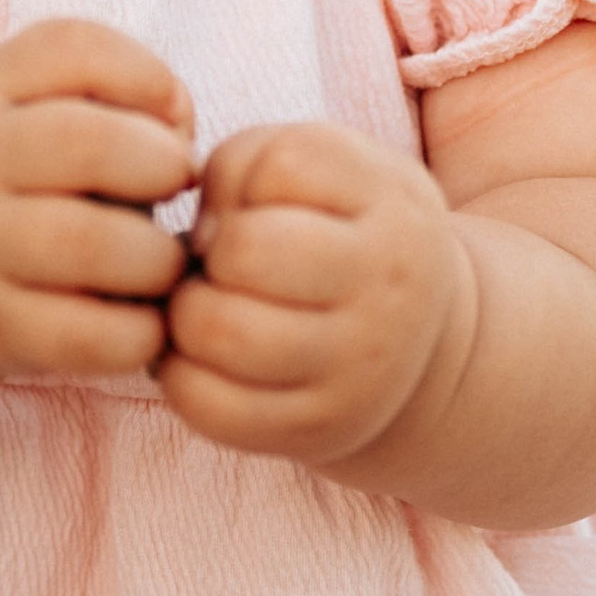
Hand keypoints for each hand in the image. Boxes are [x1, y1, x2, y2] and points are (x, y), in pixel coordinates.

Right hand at [0, 19, 194, 386]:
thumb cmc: (9, 172)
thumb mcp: (27, 101)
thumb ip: (111, 86)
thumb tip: (179, 125)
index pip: (74, 50)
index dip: (148, 78)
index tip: (169, 120)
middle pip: (89, 144)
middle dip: (163, 166)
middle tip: (176, 189)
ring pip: (91, 244)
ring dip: (158, 257)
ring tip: (162, 262)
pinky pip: (87, 335)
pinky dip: (140, 332)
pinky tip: (144, 319)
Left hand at [158, 121, 474, 467]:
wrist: (416, 345)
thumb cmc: (339, 235)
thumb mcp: (325, 172)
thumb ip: (247, 165)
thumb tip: (195, 242)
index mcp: (395, 207)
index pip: (284, 167)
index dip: (243, 183)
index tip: (257, 210)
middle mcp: (389, 288)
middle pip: (246, 251)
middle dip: (209, 254)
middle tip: (217, 268)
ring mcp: (360, 369)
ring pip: (220, 330)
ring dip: (186, 315)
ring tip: (205, 310)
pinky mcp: (319, 430)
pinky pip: (209, 404)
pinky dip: (179, 375)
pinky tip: (202, 360)